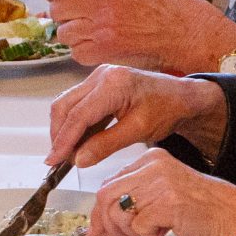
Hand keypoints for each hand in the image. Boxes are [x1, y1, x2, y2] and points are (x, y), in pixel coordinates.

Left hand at [46, 0, 235, 72]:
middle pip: (57, 10)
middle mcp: (100, 5)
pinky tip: (99, 47)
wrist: (188, 31)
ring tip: (92, 33)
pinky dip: (82, 52)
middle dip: (63, 14)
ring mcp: (101, 30)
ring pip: (64, 34)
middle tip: (76, 17)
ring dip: (72, 34)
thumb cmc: (168, 6)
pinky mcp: (105, 53)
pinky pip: (76, 54)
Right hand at [46, 66, 225, 167]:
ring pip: (67, 104)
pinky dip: (74, 123)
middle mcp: (101, 75)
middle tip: (60, 160)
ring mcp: (98, 77)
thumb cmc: (166, 109)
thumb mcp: (138, 131)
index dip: (63, 140)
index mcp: (113, 84)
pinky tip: (78, 141)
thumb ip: (106, 145)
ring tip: (69, 153)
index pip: (78, 115)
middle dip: (59, 135)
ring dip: (64, 130)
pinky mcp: (98, 83)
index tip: (54, 160)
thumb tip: (79, 159)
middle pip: (65, 106)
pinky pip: (77, 103)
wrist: (180, 96)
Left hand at [92, 151, 235, 235]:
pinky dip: (147, 235)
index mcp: (151, 160)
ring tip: (144, 235)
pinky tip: (164, 230)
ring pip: (117, 211)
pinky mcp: (168, 204)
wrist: (235, 218)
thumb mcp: (163, 193)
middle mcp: (154, 168)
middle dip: (106, 224)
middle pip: (106, 196)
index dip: (100, 210)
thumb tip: (101, 219)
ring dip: (126, 232)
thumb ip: (135, 197)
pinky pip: (138, 225)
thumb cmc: (203, 209)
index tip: (99, 228)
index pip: (109, 182)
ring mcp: (160, 184)